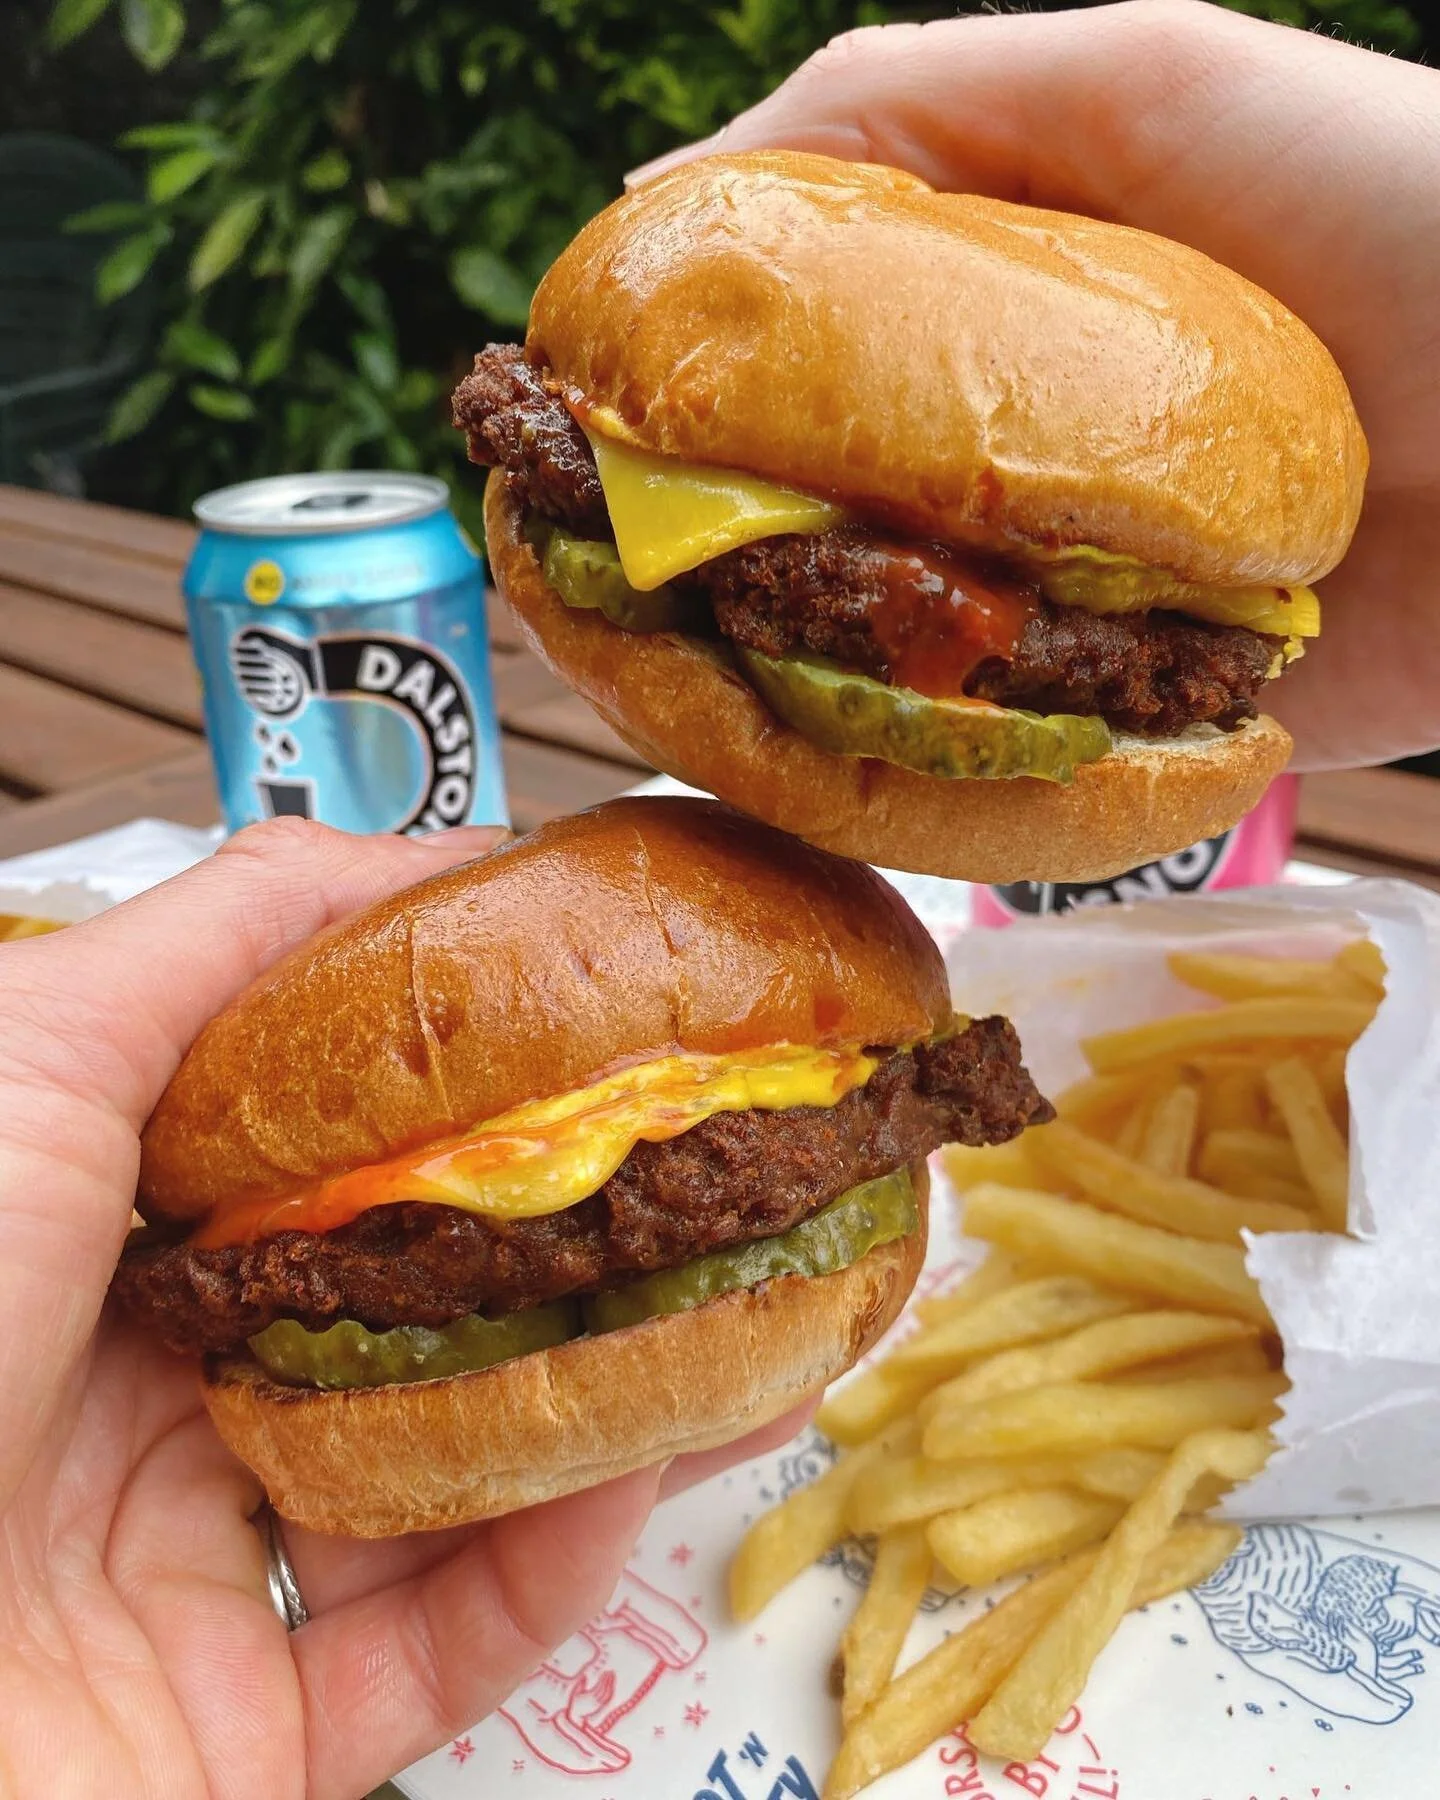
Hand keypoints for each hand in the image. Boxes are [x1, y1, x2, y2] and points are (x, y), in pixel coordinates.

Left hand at [0, 819, 810, 1799]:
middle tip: (709, 1197)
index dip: (470, 1103)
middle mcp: (140, 1404)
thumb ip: (222, 938)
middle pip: (402, 1329)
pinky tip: (630, 1484)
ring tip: (742, 1334)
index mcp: (94, 1243)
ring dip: (598, 1421)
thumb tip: (424, 845)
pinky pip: (422, 1662)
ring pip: (440, 1497)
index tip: (606, 1042)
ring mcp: (189, 1580)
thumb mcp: (34, 1053)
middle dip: (564, 1268)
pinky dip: (539, 1584)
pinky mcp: (233, 1745)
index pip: (322, 1163)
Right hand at [631, 0, 1439, 770]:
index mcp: (988, 326)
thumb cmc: (1396, 213)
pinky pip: (965, 776)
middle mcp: (1003, 472)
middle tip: (559, 593)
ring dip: (737, 687)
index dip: (647, 402)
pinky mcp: (1121, 734)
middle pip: (791, 531)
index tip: (547, 432)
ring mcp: (1054, 614)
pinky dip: (867, 784)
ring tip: (636, 682)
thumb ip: (912, 101)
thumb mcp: (1147, 77)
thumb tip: (666, 194)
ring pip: (854, 670)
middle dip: (663, 568)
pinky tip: (773, 766)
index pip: (772, 370)